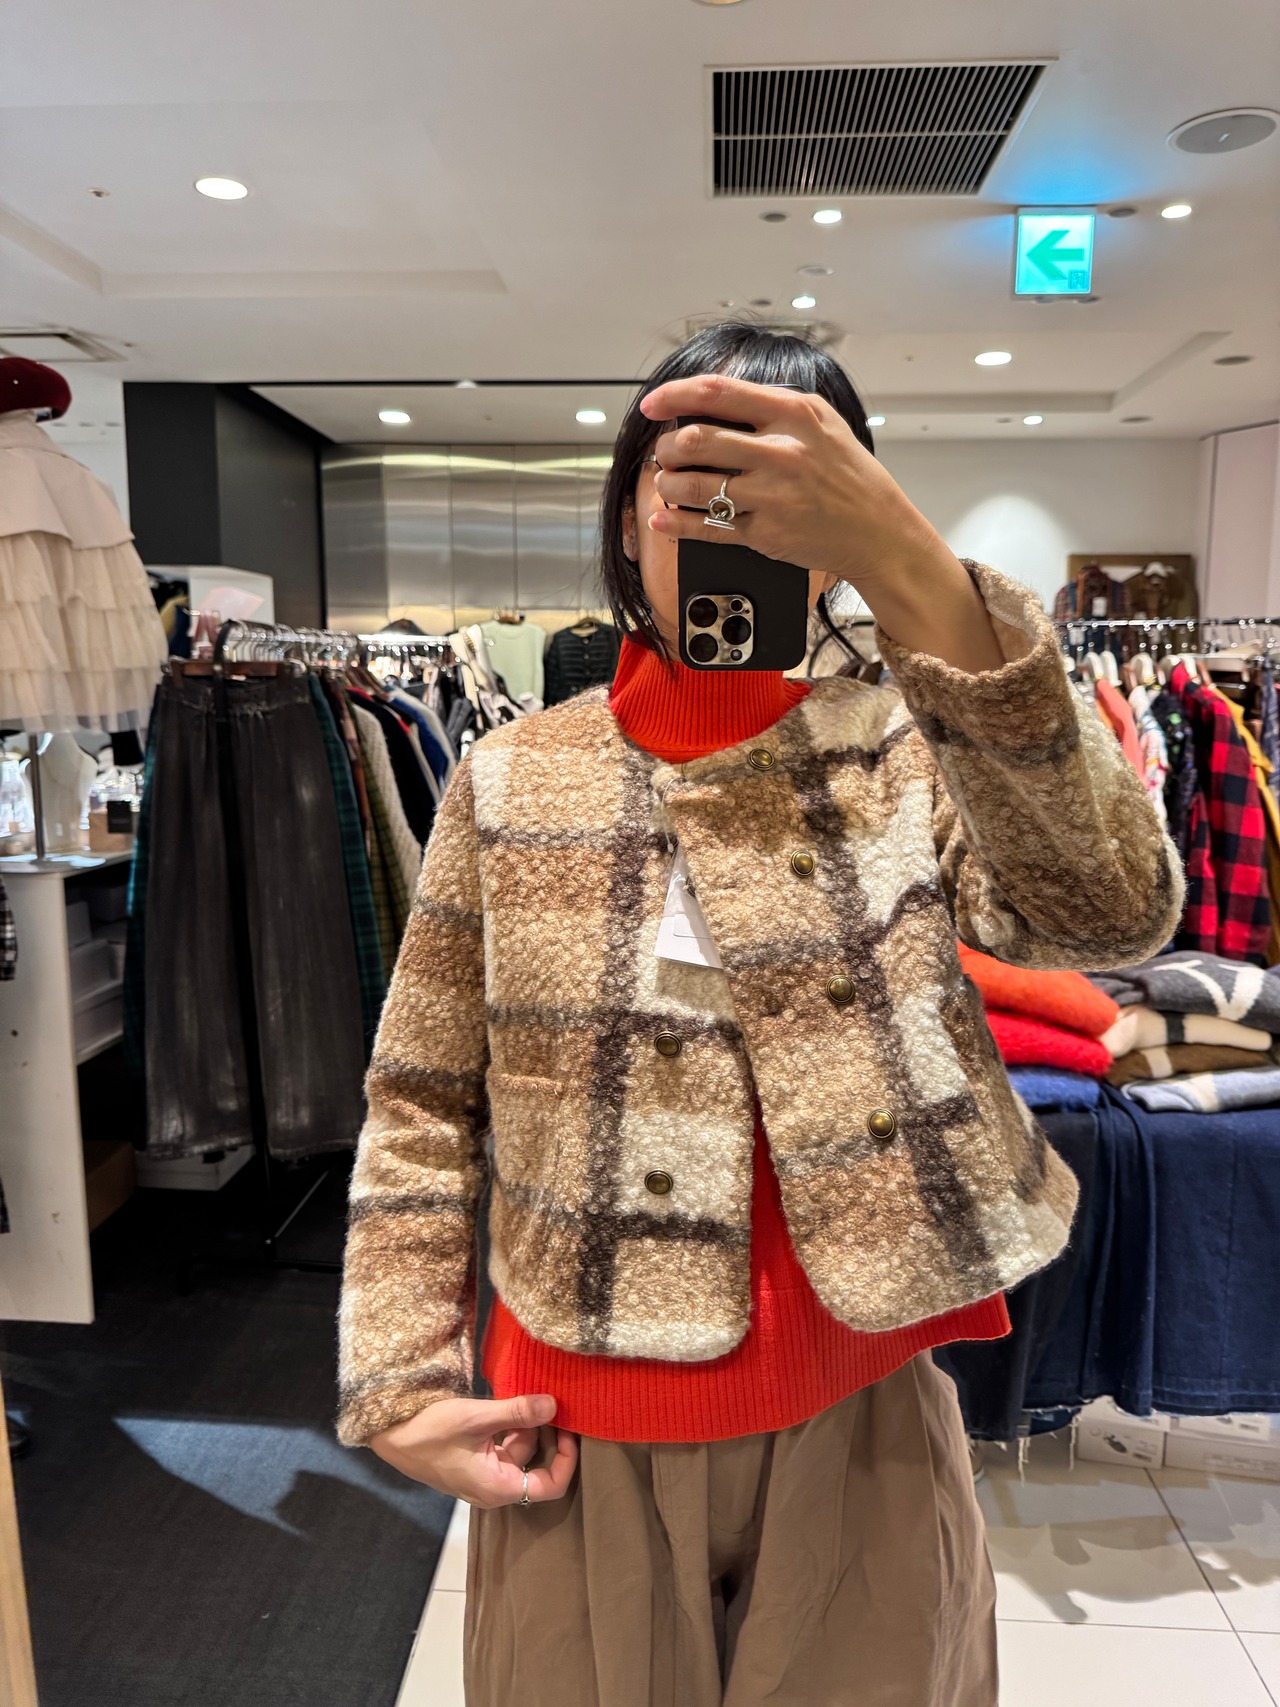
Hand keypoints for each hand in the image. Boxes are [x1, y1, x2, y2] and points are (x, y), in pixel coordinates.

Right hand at [369, 1393, 578, 1508]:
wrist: (390, 1434)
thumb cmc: (430, 1432)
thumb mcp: (477, 1418)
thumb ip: (517, 1413)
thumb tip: (554, 1404)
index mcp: (498, 1487)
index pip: (550, 1485)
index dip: (566, 1460)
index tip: (568, 1429)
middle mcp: (493, 1487)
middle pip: (534, 1465)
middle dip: (543, 1434)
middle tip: (550, 1401)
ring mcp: (481, 1475)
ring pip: (517, 1452)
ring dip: (523, 1426)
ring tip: (525, 1394)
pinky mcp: (472, 1461)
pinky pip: (500, 1447)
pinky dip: (507, 1427)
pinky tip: (506, 1403)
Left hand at [641, 372, 950, 592]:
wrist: (880, 531)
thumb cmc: (850, 476)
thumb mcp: (823, 423)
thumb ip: (774, 407)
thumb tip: (715, 402)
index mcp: (793, 414)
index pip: (718, 392)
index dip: (674, 396)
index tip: (652, 405)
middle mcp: (782, 451)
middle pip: (696, 440)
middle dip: (666, 448)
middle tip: (664, 453)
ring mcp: (773, 494)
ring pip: (694, 484)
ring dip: (668, 483)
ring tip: (668, 482)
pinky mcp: (766, 533)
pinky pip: (706, 526)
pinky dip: (676, 523)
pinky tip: (664, 518)